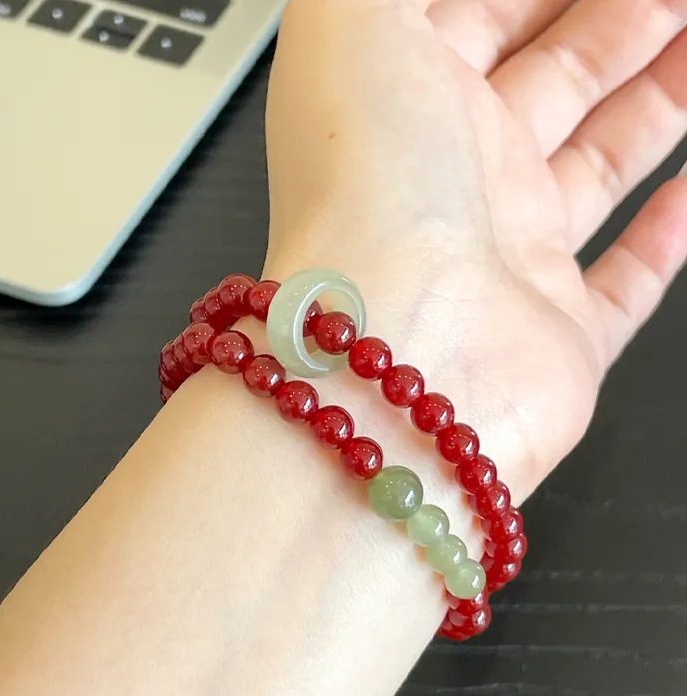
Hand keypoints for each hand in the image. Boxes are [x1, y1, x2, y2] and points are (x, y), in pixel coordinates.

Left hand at [263, 0, 686, 497]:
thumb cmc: (366, 197)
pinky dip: (659, 240)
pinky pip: (622, 282)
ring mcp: (508, 260)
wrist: (396, 353)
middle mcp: (457, 182)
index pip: (485, 18)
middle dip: (617, 27)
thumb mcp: (348, 22)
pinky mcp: (557, 333)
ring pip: (599, 164)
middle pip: (554, 83)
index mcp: (410, 105)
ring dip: (656, 103)